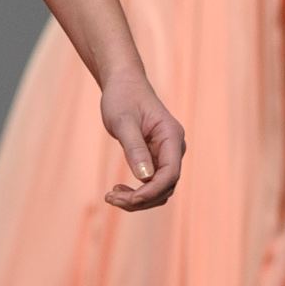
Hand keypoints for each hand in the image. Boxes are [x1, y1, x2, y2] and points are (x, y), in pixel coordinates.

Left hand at [101, 68, 184, 211]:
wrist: (124, 85)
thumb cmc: (123, 98)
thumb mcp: (123, 121)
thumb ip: (134, 148)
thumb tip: (145, 178)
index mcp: (171, 136)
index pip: (170, 173)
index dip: (152, 191)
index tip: (130, 199)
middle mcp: (174, 148)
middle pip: (166, 186)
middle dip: (141, 199)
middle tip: (110, 198)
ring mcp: (167, 154)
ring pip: (160, 189)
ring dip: (138, 199)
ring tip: (111, 196)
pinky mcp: (156, 159)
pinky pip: (152, 183)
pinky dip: (136, 192)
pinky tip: (118, 190)